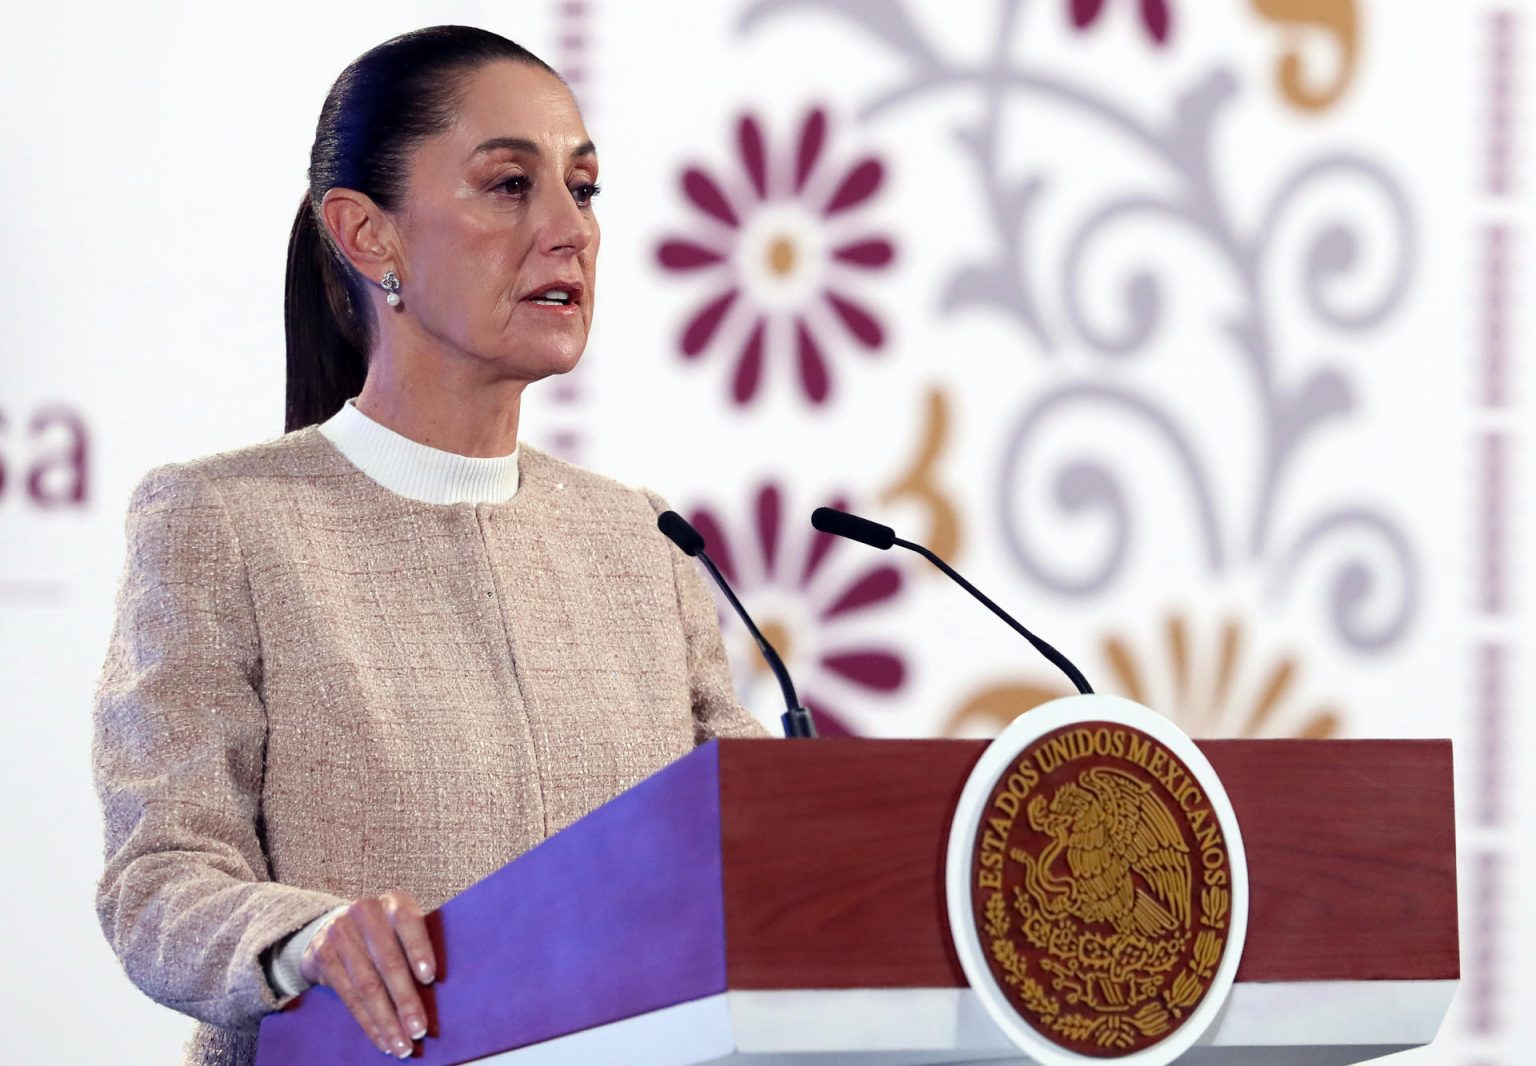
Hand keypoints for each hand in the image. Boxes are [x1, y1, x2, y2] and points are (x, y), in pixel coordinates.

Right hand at [300, 890, 436, 1058]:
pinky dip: (367, 1022)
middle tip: (419, 1030)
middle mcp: (364, 912)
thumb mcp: (401, 927)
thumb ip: (419, 946)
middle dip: (405, 1000)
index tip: (430, 978)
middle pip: (388, 961)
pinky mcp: (323, 956)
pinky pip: (347, 996)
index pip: (408, 922)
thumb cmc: (386, 933)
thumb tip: (447, 989)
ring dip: (386, 1020)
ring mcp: (340, 933)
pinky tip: (382, 1039)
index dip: (419, 950)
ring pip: (366, 984)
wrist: (333, 926)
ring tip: (402, 1045)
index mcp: (393, 902)